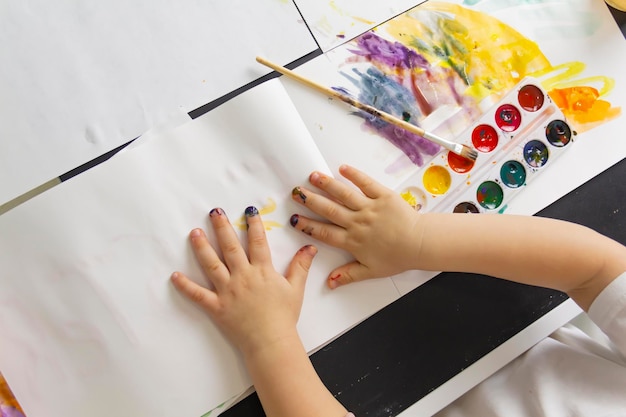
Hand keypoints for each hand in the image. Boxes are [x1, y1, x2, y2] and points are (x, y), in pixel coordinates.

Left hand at [171, 206, 316, 356]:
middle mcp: (243, 276)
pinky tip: (174, 275)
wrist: (271, 342)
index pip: (257, 242)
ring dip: (202, 247)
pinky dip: (185, 286)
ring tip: (194, 233)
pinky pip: (198, 295)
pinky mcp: (216, 307)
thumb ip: (301, 266)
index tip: (248, 210)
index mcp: (262, 271)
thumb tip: (310, 247)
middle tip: (214, 212)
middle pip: (230, 247)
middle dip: (222, 227)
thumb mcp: (295, 288)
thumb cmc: (284, 316)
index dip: (253, 224)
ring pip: (212, 264)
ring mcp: (228, 291)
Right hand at [290, 164, 422, 288]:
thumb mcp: (371, 271)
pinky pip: (366, 183)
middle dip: (311, 201)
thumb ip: (348, 275)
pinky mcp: (383, 196)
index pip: (325, 232)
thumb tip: (330, 283)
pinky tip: (342, 168)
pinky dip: (354, 175)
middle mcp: (358, 223)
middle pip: (329, 210)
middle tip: (297, 192)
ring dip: (327, 185)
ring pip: (344, 194)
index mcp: (353, 241)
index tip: (294, 219)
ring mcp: (370, 208)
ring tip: (313, 176)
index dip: (308, 226)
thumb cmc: (398, 257)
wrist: (420, 244)